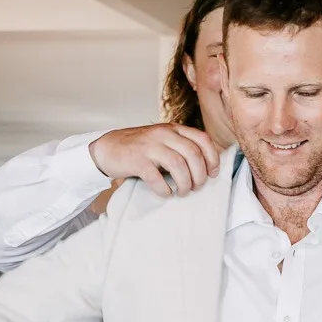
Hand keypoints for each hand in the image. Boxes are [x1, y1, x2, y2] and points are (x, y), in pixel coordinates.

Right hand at [89, 124, 219, 197]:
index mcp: (173, 128)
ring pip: (178, 165)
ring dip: (185, 183)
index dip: (213, 158)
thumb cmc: (140, 148)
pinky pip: (157, 178)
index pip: (202, 139)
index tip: (213, 173)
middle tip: (197, 186)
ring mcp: (150, 146)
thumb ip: (181, 146)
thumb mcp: (163, 139)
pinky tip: (166, 193)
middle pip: (193, 154)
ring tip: (183, 191)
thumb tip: (207, 165)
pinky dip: (165, 189)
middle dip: (200, 175)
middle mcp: (163, 134)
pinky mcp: (137, 161)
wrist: (108, 148)